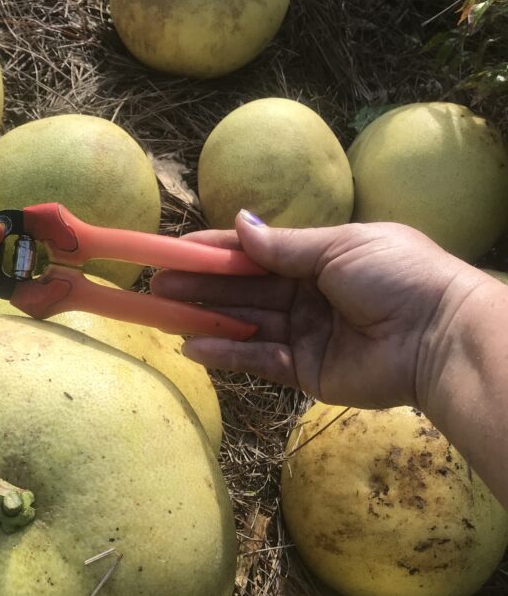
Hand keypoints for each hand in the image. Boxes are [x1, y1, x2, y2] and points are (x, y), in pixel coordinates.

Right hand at [151, 211, 485, 409]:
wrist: (437, 335)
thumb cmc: (396, 275)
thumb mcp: (339, 245)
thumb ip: (284, 245)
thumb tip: (239, 223)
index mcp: (321, 257)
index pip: (258, 253)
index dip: (217, 250)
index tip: (175, 249)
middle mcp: (309, 295)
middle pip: (246, 289)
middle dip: (202, 284)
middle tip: (157, 283)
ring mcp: (307, 335)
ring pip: (247, 324)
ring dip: (206, 318)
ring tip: (164, 313)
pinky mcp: (307, 372)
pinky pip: (261, 360)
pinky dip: (228, 353)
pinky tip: (194, 345)